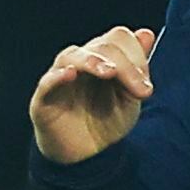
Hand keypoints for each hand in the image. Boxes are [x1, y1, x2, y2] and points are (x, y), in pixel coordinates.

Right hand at [29, 25, 153, 164]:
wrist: (87, 156)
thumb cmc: (106, 122)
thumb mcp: (129, 98)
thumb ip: (137, 68)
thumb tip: (146, 33)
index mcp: (102, 57)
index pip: (118, 38)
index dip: (136, 57)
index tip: (147, 89)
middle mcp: (81, 62)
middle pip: (102, 46)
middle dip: (126, 66)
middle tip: (142, 92)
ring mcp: (60, 78)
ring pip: (74, 56)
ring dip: (93, 61)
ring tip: (109, 72)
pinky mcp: (43, 99)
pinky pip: (47, 82)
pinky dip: (57, 77)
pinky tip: (70, 74)